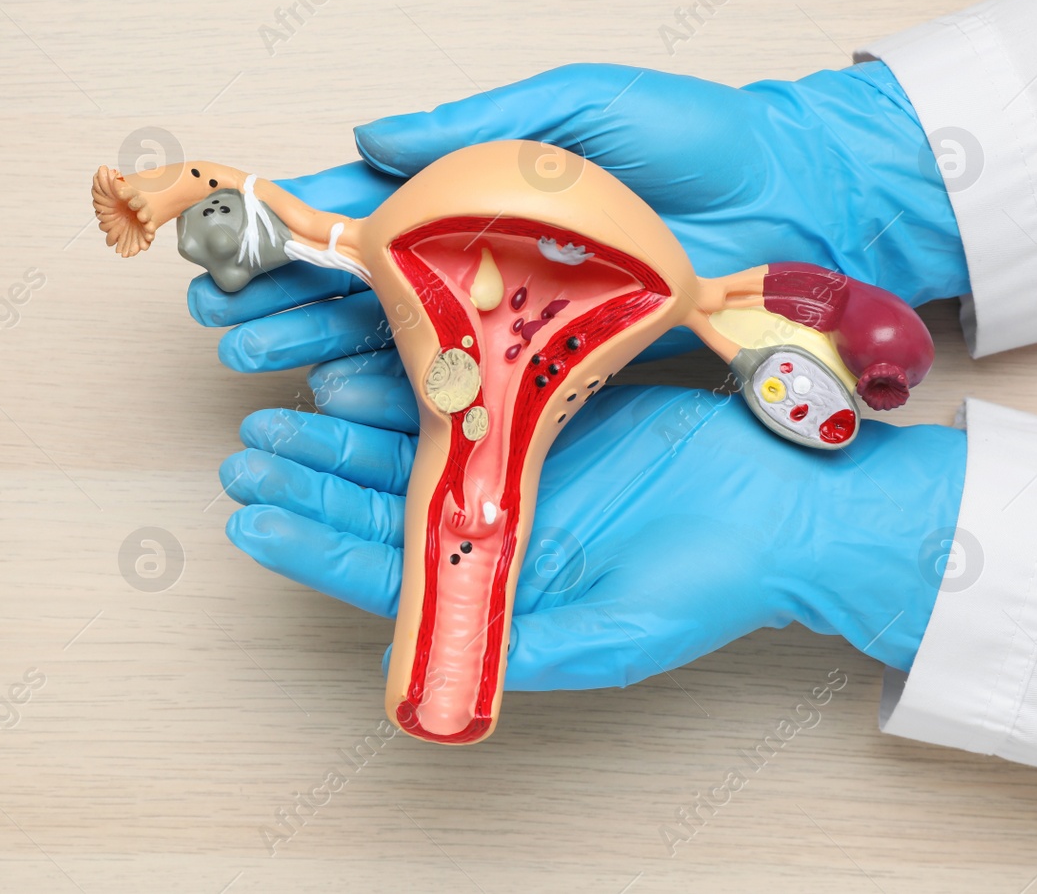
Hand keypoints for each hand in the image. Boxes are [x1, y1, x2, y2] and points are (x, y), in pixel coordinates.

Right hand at [188, 62, 969, 399]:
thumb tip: (371, 133)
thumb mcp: (583, 103)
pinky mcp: (558, 363)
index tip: (239, 248)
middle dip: (292, 304)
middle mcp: (488, 253)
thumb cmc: (694, 140)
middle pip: (369, 285)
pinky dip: (405, 397)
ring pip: (402, 340)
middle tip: (228, 327)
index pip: (371, 209)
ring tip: (266, 377)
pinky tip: (348, 407)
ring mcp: (519, 313)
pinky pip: (468, 385)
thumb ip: (478, 120)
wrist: (796, 202)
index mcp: (482, 182)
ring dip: (327, 357)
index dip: (300, 230)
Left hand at [218, 383, 966, 683]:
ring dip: (340, 431)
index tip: (254, 524)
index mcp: (498, 587)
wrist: (785, 506)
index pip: (384, 573)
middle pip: (379, 503)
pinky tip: (353, 368)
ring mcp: (512, 464)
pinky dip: (404, 384)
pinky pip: (455, 392)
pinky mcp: (539, 408)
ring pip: (404, 445)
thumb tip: (415, 668)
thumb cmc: (709, 582)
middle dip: (311, 481)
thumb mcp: (607, 636)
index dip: (316, 548)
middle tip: (250, 455)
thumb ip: (510, 648)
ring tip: (279, 413)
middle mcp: (493, 525)